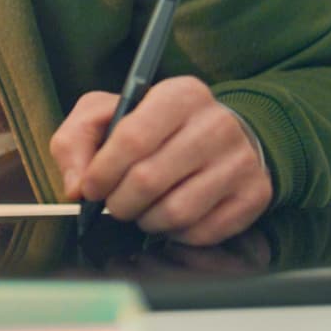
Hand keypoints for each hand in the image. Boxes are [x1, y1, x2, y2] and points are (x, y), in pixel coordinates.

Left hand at [51, 76, 271, 245]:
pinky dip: (176, 234)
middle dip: (119, 202)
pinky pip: (203, 232)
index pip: (132, 138)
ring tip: (141, 210)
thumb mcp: (105, 115)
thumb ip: (76, 140)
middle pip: (149, 180)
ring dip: (146, 221)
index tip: (90, 188)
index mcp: (178, 95)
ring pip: (176, 212)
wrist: (218, 135)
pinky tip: (170, 217)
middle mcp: (216, 124)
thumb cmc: (153, 127)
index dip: (102, 172)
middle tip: (114, 204)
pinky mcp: (255, 194)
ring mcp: (240, 161)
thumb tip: (76, 187)